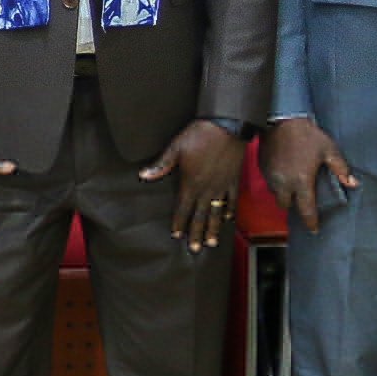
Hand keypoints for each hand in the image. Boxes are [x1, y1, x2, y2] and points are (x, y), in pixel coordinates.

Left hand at [142, 118, 246, 251]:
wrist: (228, 126)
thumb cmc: (200, 135)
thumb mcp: (176, 148)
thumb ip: (161, 165)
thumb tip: (143, 176)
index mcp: (191, 183)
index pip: (183, 208)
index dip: (179, 223)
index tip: (177, 236)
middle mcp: (208, 189)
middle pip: (201, 215)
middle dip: (196, 233)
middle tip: (195, 249)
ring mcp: (222, 186)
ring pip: (217, 212)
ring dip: (213, 228)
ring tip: (211, 243)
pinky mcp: (234, 179)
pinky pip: (232, 200)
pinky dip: (229, 210)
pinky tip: (227, 218)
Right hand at [263, 119, 358, 231]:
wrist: (280, 119)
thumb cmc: (307, 135)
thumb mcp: (328, 149)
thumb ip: (340, 168)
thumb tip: (353, 184)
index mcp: (301, 182)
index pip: (306, 210)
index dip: (310, 222)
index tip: (314, 229)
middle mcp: (284, 183)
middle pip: (286, 205)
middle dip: (293, 205)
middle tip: (301, 200)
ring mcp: (271, 176)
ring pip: (276, 194)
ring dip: (284, 193)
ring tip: (292, 186)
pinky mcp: (262, 168)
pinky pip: (269, 182)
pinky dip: (276, 182)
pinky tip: (283, 173)